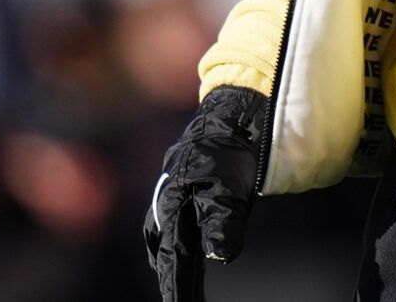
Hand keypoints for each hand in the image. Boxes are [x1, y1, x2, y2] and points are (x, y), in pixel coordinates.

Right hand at [143, 86, 269, 300]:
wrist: (231, 113)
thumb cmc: (231, 148)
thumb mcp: (230, 186)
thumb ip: (223, 221)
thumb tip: (218, 255)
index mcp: (172, 206)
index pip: (174, 258)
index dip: (176, 285)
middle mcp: (164, 204)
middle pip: (164, 252)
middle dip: (171, 275)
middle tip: (180, 298)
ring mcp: (170, 195)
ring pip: (164, 238)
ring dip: (171, 260)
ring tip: (179, 281)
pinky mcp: (180, 189)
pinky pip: (171, 224)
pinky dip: (174, 241)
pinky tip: (183, 246)